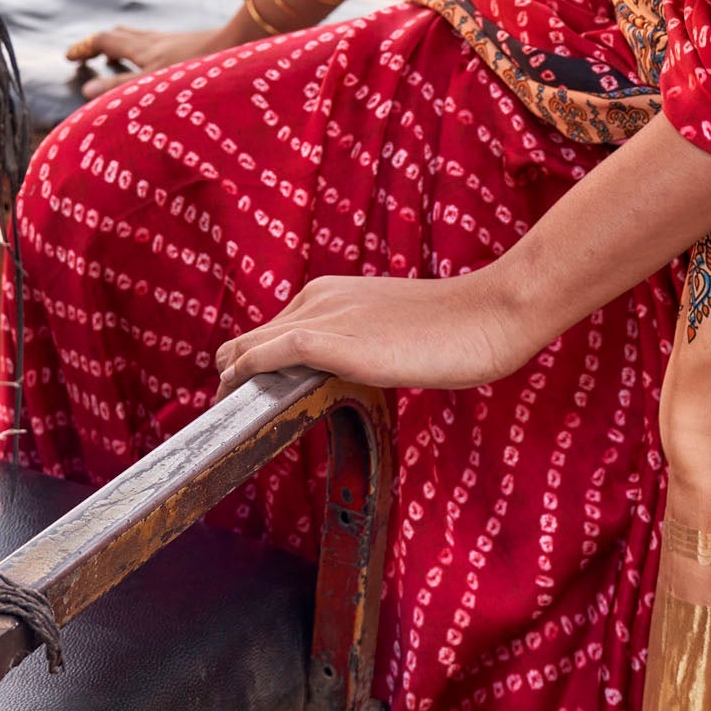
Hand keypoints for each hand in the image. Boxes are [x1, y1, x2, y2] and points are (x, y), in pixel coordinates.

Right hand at [67, 20, 234, 91]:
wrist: (244, 47)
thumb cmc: (200, 72)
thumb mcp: (154, 86)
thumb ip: (121, 89)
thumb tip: (86, 90)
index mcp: (146, 49)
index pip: (107, 41)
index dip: (86, 47)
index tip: (69, 55)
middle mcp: (158, 41)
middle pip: (122, 35)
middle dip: (101, 43)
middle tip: (88, 53)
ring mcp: (177, 42)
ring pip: (141, 37)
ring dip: (123, 45)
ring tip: (116, 57)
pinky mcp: (193, 47)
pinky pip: (159, 44)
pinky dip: (145, 49)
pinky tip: (157, 62)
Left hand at [215, 270, 532, 395]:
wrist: (485, 315)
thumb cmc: (452, 329)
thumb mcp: (390, 333)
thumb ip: (356, 347)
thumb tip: (340, 376)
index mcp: (330, 293)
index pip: (270, 332)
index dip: (249, 366)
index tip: (243, 398)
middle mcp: (317, 298)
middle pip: (247, 339)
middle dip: (231, 376)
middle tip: (228, 415)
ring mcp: (322, 316)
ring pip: (248, 347)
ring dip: (231, 382)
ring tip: (225, 417)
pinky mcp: (331, 341)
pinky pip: (266, 355)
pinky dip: (242, 378)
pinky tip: (234, 400)